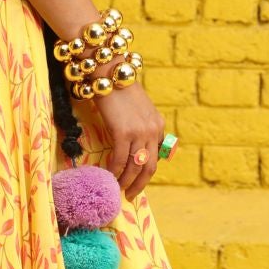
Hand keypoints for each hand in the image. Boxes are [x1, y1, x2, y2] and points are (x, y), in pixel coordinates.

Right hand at [78, 74, 166, 204]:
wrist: (109, 73)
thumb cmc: (119, 88)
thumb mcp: (139, 109)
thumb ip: (141, 126)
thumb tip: (135, 146)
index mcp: (159, 125)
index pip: (156, 156)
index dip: (145, 171)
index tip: (137, 180)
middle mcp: (153, 131)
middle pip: (149, 167)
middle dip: (140, 184)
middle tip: (131, 195)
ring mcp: (139, 132)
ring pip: (134, 166)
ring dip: (126, 181)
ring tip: (118, 189)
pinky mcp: (122, 132)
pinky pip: (119, 159)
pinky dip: (114, 171)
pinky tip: (109, 176)